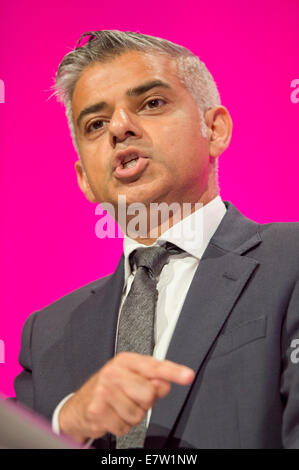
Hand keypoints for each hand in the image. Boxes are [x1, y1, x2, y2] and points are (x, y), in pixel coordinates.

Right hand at [58, 352, 194, 443]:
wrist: (80, 405)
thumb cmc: (109, 388)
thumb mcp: (131, 378)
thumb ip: (152, 379)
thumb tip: (166, 383)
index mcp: (126, 361)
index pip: (155, 366)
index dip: (173, 372)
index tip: (188, 376)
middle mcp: (114, 373)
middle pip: (149, 393)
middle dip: (144, 402)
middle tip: (132, 398)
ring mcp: (104, 391)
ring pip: (138, 414)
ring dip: (132, 416)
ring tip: (120, 407)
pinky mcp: (97, 410)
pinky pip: (124, 427)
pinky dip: (121, 426)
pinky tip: (112, 416)